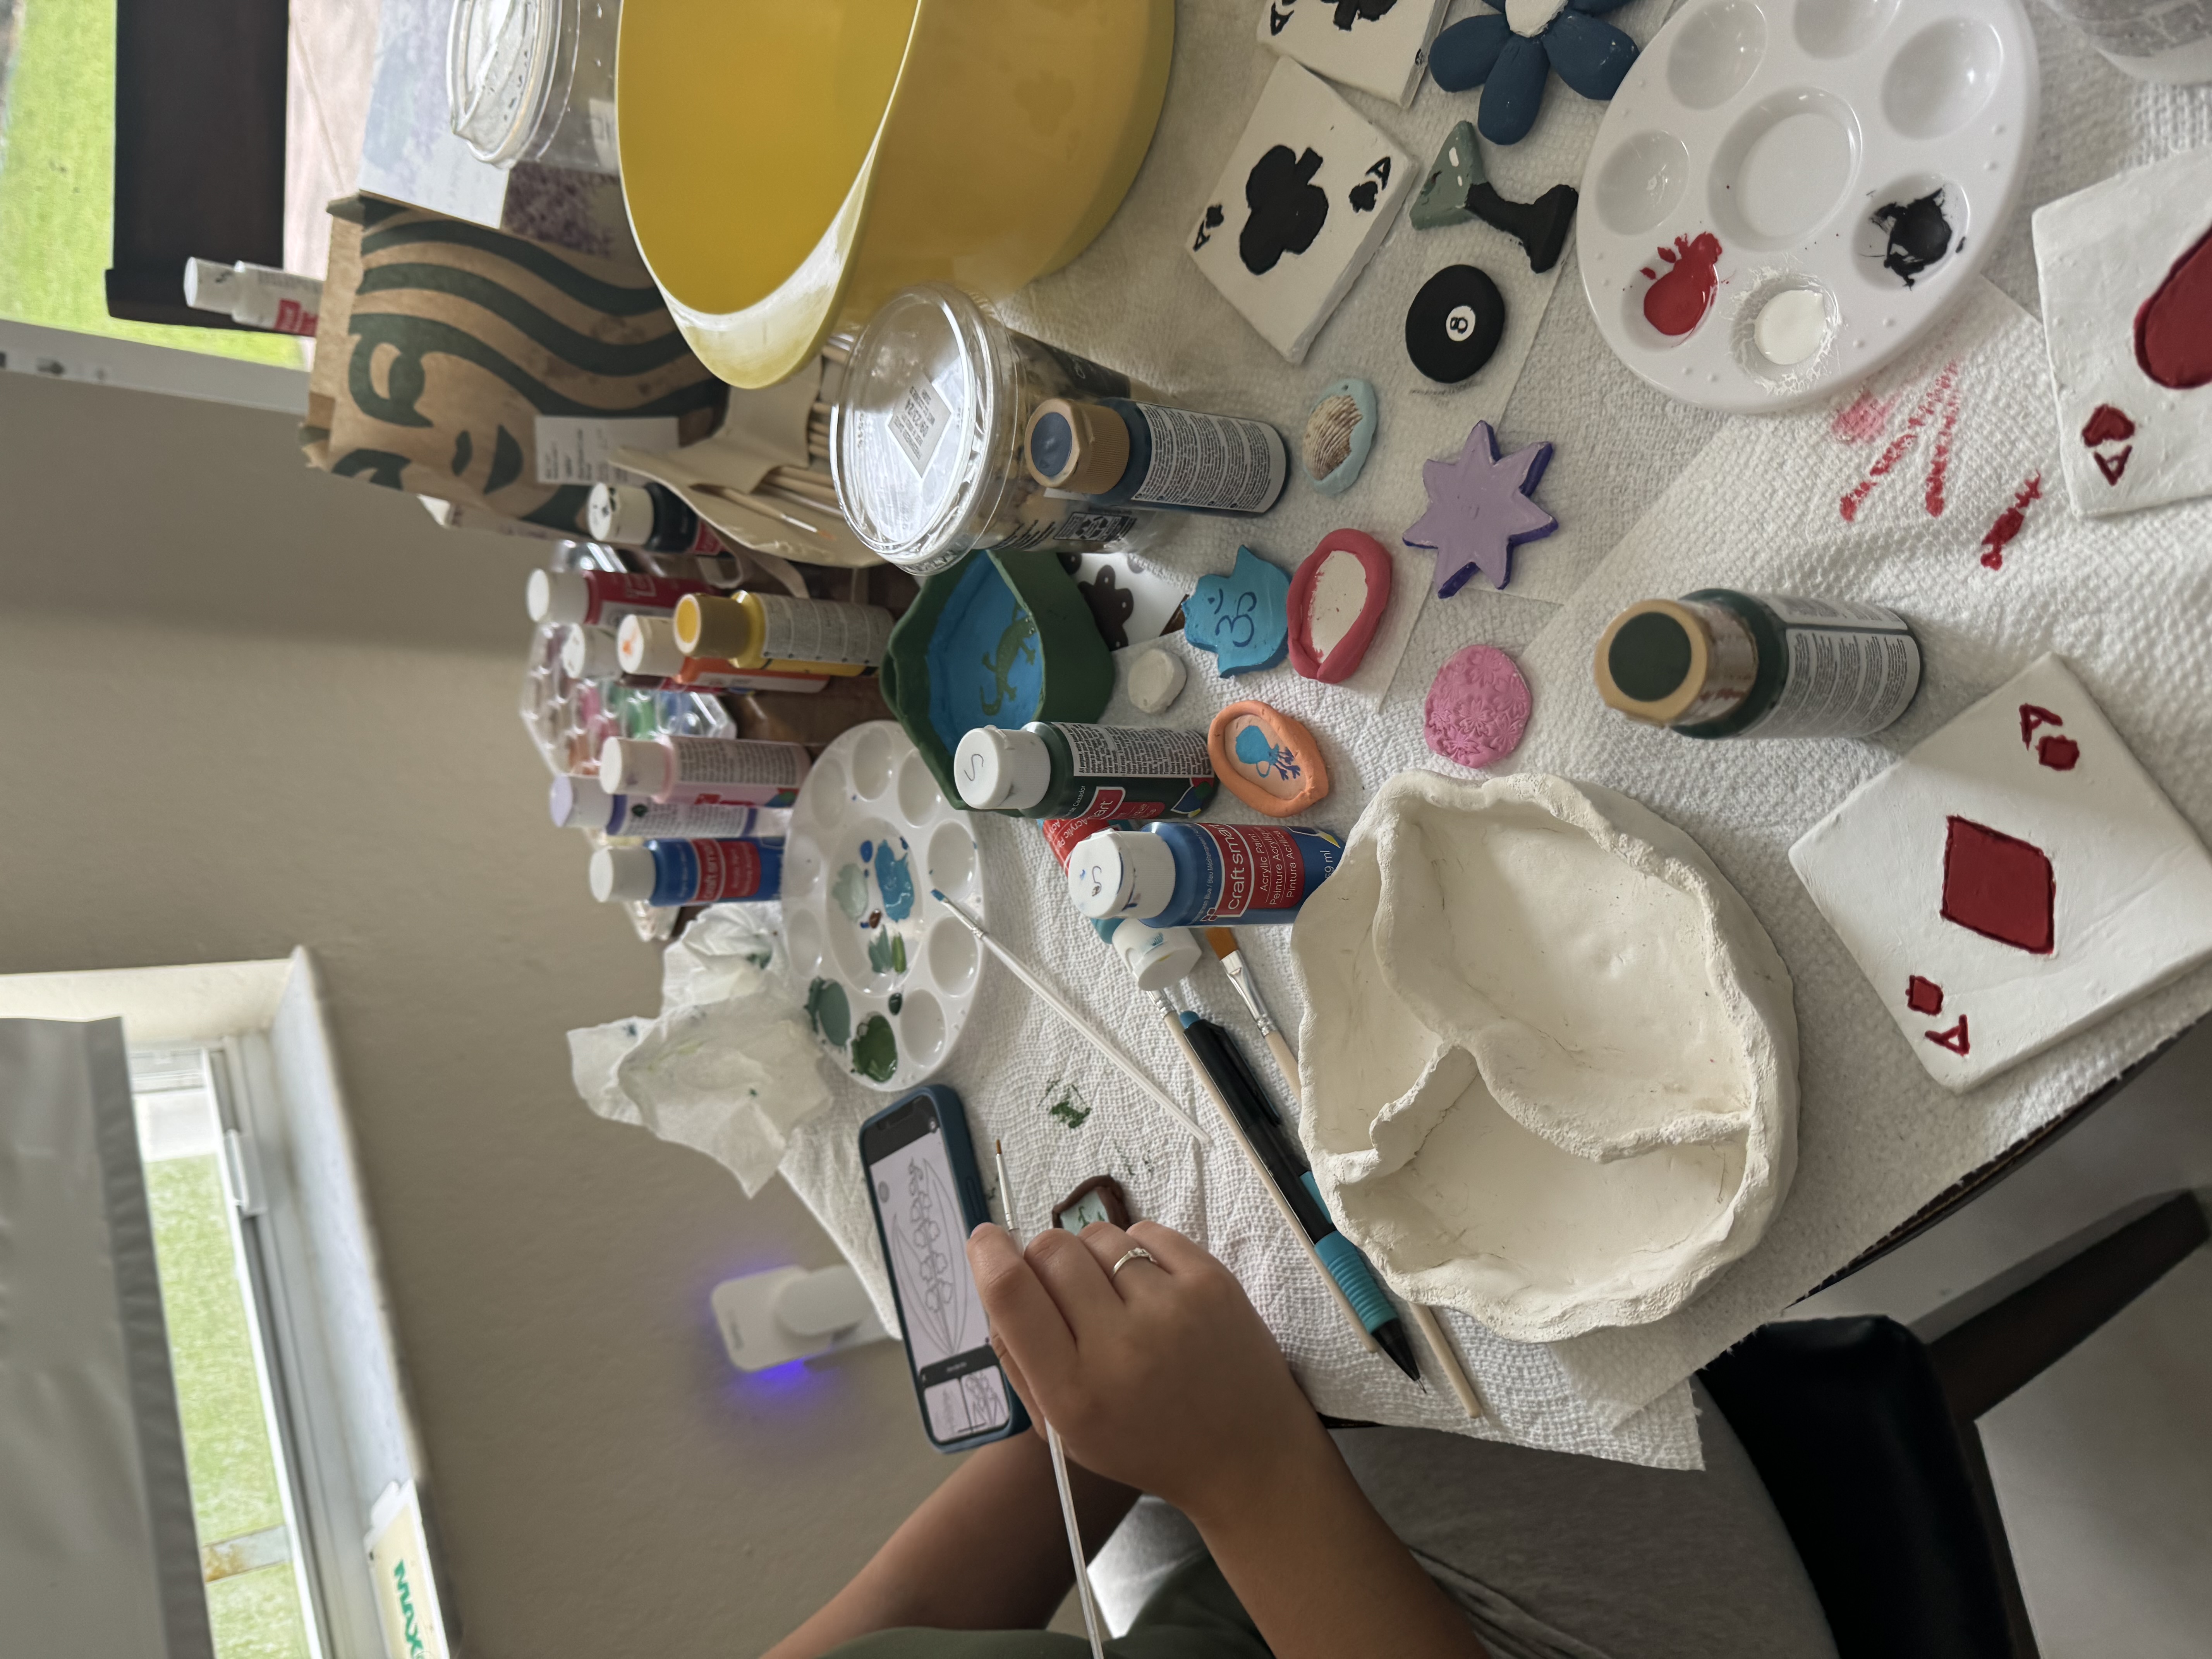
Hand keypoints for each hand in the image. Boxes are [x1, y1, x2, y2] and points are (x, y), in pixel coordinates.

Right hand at [965, 1218, 1327, 1519]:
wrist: (1246, 1457)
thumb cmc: (1145, 1444)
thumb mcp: (1065, 1430)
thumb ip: (1017, 1359)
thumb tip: (993, 1277)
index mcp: (1074, 1392)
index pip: (1011, 1293)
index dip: (988, 1255)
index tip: (986, 1241)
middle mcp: (1120, 1346)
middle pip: (1050, 1251)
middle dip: (1044, 1260)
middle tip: (1065, 1291)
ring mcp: (1171, 1308)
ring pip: (1098, 1237)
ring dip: (1092, 1258)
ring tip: (1115, 1299)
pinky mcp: (1212, 1282)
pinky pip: (1145, 1232)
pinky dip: (1136, 1251)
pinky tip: (1148, 1290)